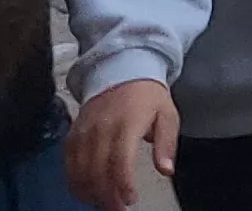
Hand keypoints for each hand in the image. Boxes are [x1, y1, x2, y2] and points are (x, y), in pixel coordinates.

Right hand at [69, 79, 173, 207]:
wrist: (122, 70)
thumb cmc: (148, 96)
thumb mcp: (167, 115)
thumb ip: (166, 144)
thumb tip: (166, 170)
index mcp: (126, 123)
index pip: (120, 160)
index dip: (123, 183)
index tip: (130, 199)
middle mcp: (101, 128)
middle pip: (97, 170)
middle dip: (106, 194)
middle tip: (118, 208)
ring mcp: (83, 132)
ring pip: (79, 170)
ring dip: (90, 191)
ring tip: (103, 204)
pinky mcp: (72, 134)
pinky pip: (68, 163)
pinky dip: (75, 181)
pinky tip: (86, 192)